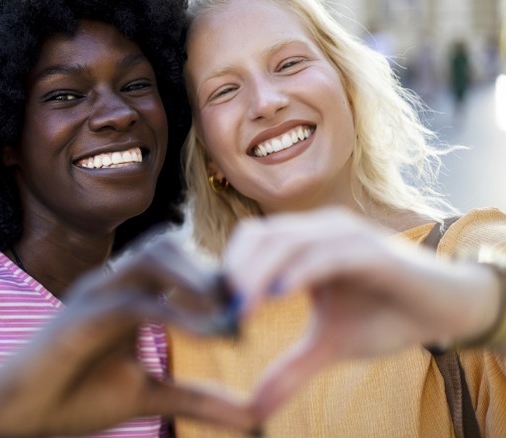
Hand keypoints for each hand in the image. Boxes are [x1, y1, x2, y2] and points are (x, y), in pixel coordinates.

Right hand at [0, 238, 255, 435]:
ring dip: (198, 277)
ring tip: (235, 311)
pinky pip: (136, 302)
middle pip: (169, 244)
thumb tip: (256, 416)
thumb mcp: (149, 397)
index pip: (177, 259)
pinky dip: (178, 313)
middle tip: (252, 302)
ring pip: (152, 257)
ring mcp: (93, 294)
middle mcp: (110, 283)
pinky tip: (214, 334)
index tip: (258, 303)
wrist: (14, 415)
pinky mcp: (80, 318)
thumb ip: (200, 399)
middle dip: (213, 268)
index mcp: (126, 293)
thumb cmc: (75, 397)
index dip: (219, 274)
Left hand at [224, 208, 499, 420]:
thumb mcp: (329, 346)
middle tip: (217, 308)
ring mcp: (346, 236)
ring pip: (289, 240)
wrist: (445, 311)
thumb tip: (255, 408)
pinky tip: (280, 294)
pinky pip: (329, 253)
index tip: (208, 305)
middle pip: (262, 236)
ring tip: (240, 304)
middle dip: (235, 270)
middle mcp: (320, 231)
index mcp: (304, 245)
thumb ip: (291, 368)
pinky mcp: (373, 250)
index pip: (252, 242)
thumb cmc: (386, 316)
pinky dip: (301, 270)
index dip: (228, 268)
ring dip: (259, 270)